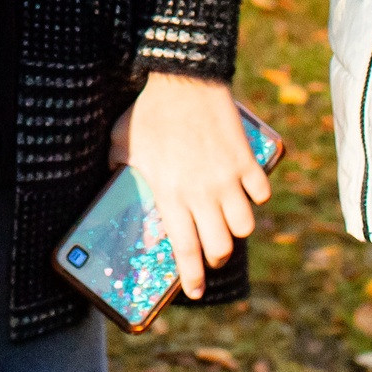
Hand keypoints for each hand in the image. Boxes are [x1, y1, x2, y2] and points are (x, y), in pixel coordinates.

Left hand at [110, 72, 271, 301]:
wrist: (183, 78)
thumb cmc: (148, 111)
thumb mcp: (121, 142)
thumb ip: (117, 167)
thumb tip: (110, 180)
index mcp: (170, 195)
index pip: (186, 251)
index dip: (191, 278)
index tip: (193, 292)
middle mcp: (202, 194)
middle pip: (220, 246)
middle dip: (216, 256)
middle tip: (210, 251)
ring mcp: (227, 178)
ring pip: (245, 225)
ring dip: (237, 228)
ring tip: (228, 221)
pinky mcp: (245, 160)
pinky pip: (261, 192)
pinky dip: (256, 197)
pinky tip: (247, 191)